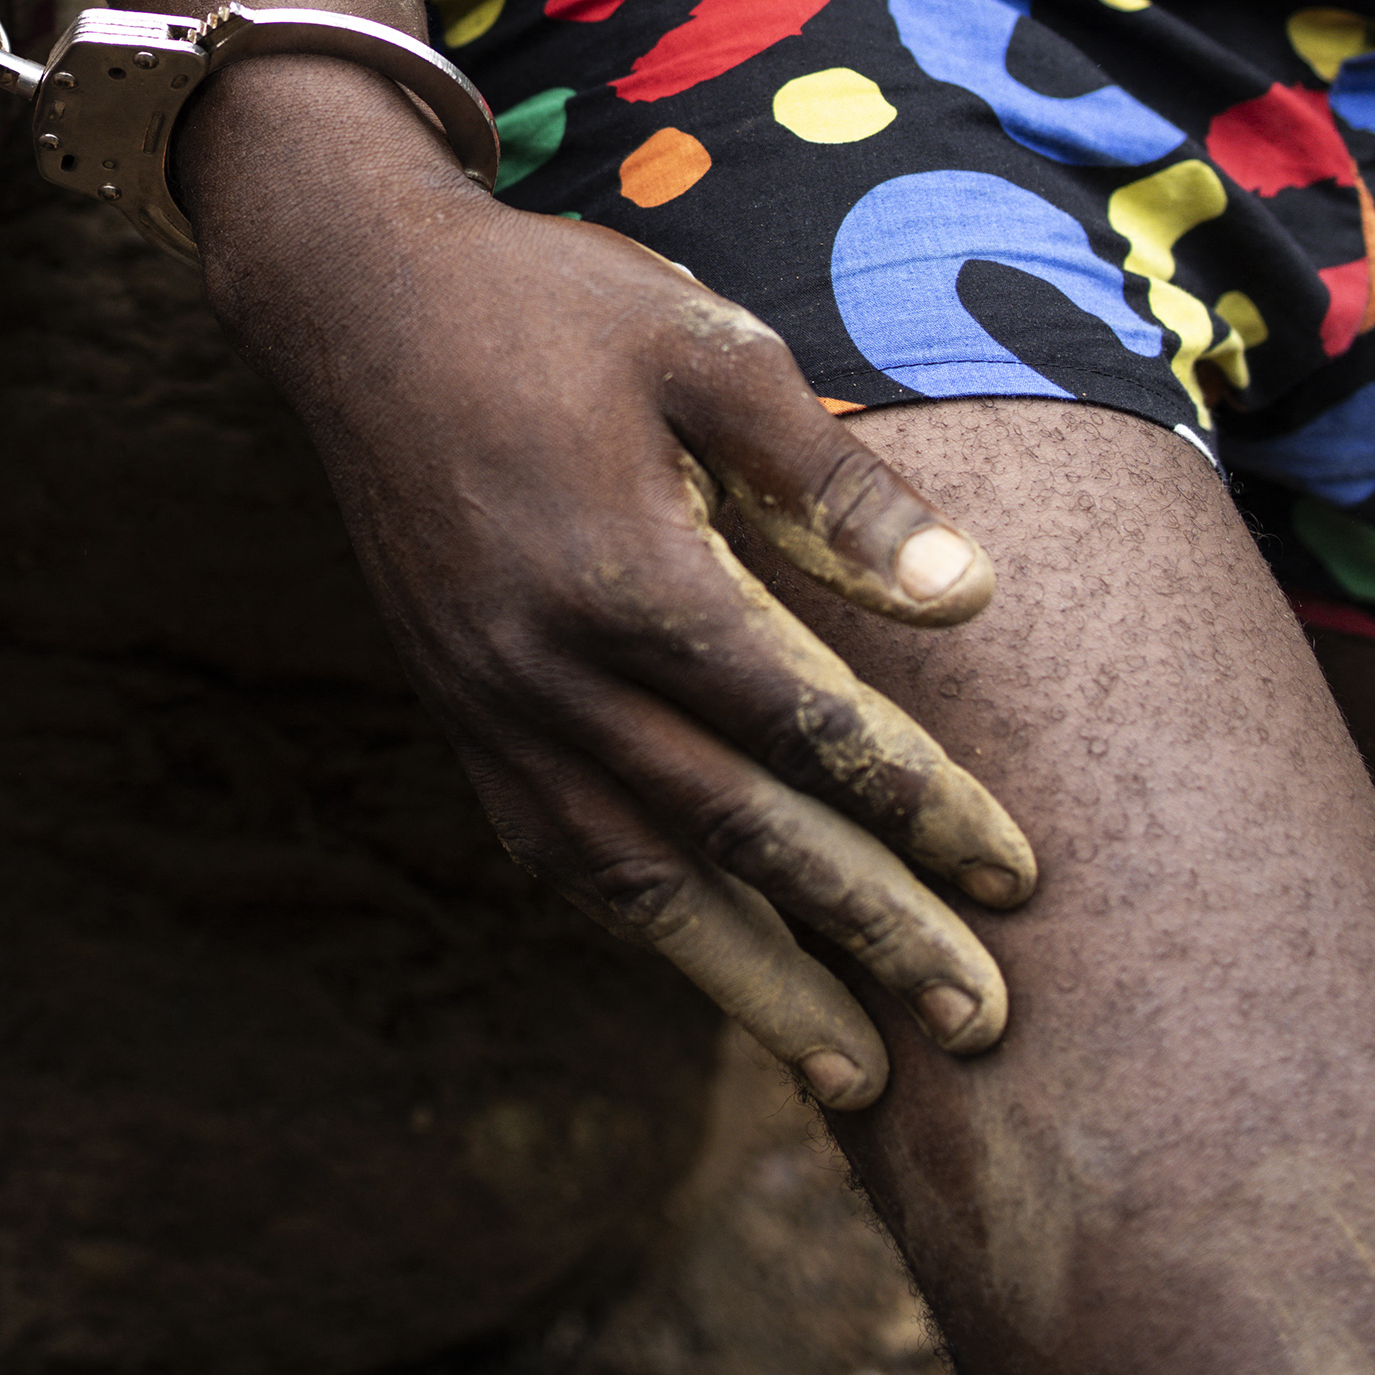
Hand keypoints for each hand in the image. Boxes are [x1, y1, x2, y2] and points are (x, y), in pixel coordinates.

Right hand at [189, 62, 1036, 1109]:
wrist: (356, 303)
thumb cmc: (552, 307)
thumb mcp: (708, 350)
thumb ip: (834, 485)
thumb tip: (972, 602)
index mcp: (623, 572)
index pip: (801, 725)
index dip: (917, 804)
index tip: (1018, 872)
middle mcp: (546, 667)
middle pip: (734, 832)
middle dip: (868, 933)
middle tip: (983, 1022)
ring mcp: (488, 704)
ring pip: (636, 878)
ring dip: (755, 983)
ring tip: (860, 1071)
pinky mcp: (457, 711)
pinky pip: (559, 851)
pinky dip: (647, 922)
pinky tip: (716, 969)